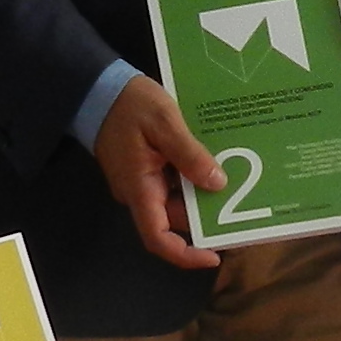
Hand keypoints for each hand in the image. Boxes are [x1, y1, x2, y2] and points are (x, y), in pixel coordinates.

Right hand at [91, 74, 224, 268]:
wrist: (99, 85)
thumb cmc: (129, 104)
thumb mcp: (164, 123)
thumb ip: (189, 155)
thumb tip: (217, 184)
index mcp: (139, 189)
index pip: (158, 238)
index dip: (185, 254)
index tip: (214, 255)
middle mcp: (139, 192)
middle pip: (174, 218)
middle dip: (205, 216)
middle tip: (241, 207)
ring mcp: (141, 180)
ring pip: (176, 199)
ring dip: (201, 192)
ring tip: (234, 181)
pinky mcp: (145, 167)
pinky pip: (172, 181)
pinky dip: (192, 177)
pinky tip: (214, 163)